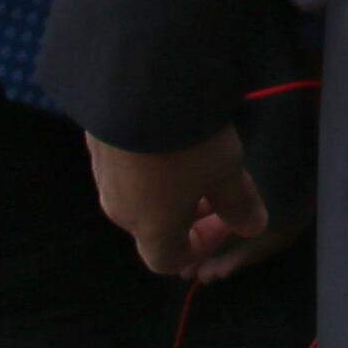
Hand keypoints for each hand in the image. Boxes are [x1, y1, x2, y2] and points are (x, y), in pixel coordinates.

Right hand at [89, 126, 274, 281]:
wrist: (137, 87)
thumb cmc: (187, 144)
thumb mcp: (225, 173)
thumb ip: (239, 204)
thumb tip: (253, 228)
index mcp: (149, 228)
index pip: (167, 259)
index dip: (200, 247)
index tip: (226, 221)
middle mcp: (119, 208)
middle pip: (153, 226)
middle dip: (187, 213)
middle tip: (215, 184)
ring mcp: (102, 174)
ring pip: (138, 193)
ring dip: (168, 187)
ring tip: (195, 155)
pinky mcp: (95, 141)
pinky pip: (126, 164)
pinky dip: (149, 162)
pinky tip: (168, 131)